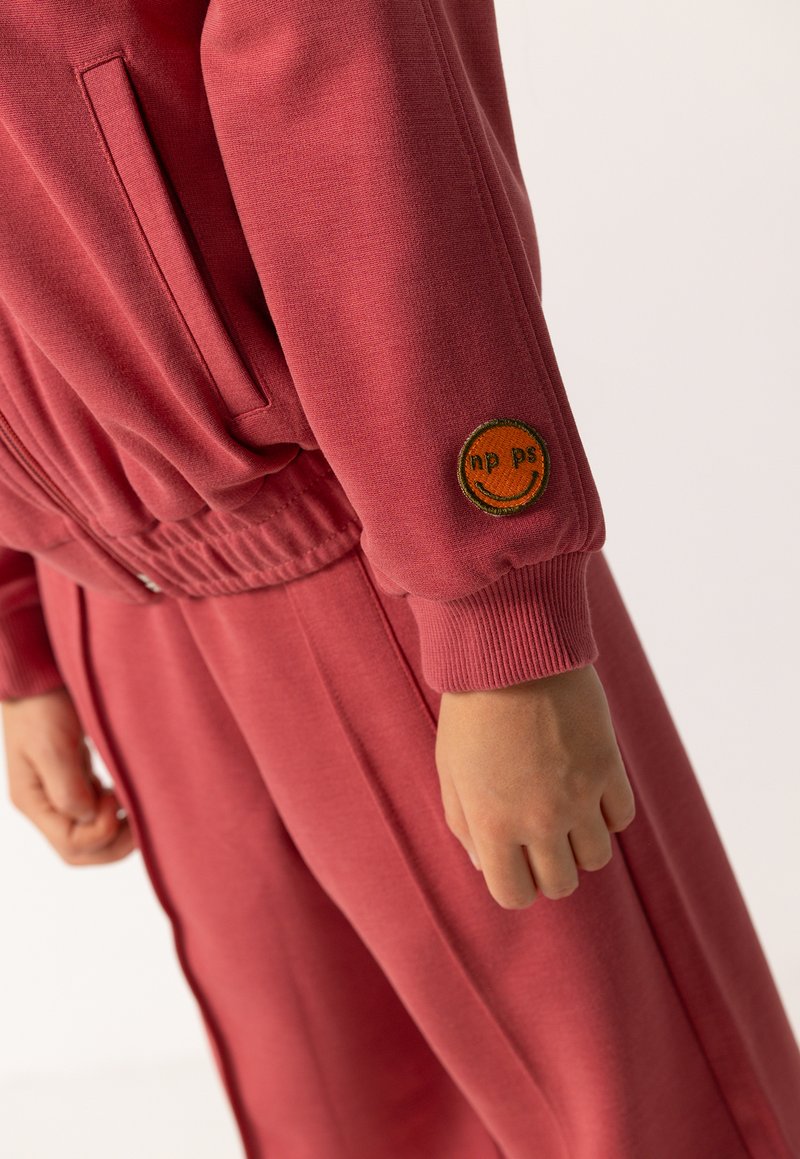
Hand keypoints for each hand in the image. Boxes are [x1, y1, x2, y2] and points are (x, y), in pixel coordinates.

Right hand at [2, 686, 134, 864]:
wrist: (37, 677)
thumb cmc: (42, 707)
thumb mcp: (53, 747)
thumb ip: (68, 789)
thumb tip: (89, 818)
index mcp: (34, 802)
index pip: (72, 845)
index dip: (102, 832)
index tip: (117, 799)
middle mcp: (44, 804)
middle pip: (80, 850)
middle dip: (115, 845)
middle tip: (143, 823)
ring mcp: (57, 792)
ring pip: (89, 835)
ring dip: (117, 830)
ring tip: (138, 809)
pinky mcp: (72, 777)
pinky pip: (93, 811)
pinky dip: (113, 811)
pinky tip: (125, 793)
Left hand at [435, 663, 634, 908]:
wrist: (511, 653)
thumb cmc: (471, 709)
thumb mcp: (451, 769)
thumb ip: (464, 824)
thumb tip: (486, 865)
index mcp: (492, 825)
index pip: (514, 895)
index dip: (515, 884)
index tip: (514, 861)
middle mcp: (539, 821)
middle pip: (562, 885)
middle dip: (550, 868)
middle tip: (540, 835)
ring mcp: (578, 797)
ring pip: (598, 858)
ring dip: (582, 842)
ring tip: (565, 808)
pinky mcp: (608, 768)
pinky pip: (622, 818)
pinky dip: (608, 812)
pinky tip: (588, 786)